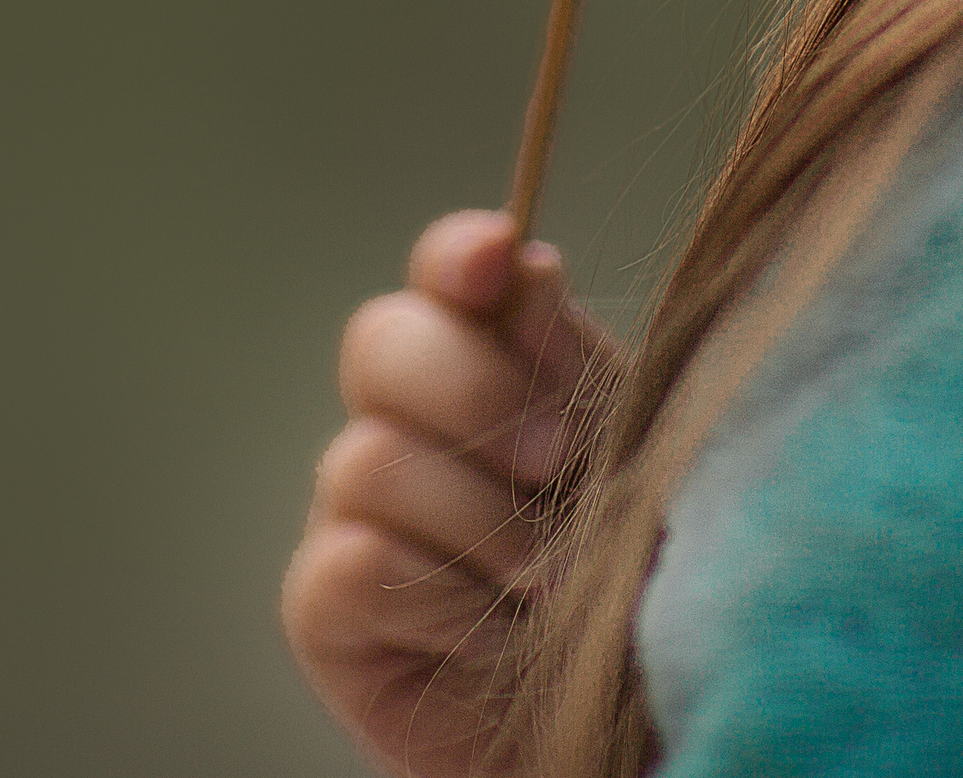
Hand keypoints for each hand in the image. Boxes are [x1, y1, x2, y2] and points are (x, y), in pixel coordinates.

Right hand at [283, 212, 621, 777]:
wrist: (623, 709)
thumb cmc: (637, 561)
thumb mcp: (629, 447)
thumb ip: (571, 357)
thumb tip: (524, 263)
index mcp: (494, 352)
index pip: (447, 268)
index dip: (459, 254)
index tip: (497, 262)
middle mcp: (410, 413)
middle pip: (382, 339)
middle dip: (472, 390)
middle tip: (557, 459)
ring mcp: (356, 506)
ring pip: (367, 457)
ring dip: (476, 518)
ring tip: (551, 576)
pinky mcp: (326, 602)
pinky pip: (351, 561)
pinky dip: (441, 595)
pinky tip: (497, 630)